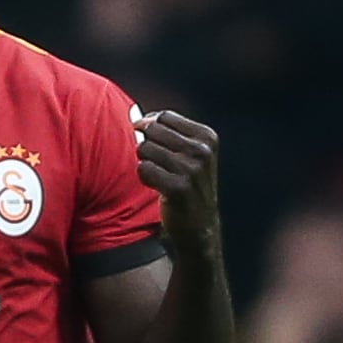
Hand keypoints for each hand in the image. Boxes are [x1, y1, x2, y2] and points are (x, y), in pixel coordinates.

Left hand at [136, 109, 221, 243]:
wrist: (199, 226)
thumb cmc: (189, 186)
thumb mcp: (191, 155)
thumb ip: (168, 133)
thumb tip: (135, 116)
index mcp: (207, 137)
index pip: (164, 117)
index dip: (149, 125)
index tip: (147, 138)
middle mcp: (202, 151)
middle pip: (153, 130)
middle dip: (146, 144)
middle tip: (153, 162)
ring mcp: (191, 169)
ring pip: (145, 149)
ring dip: (144, 162)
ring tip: (158, 175)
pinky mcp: (178, 188)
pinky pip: (143, 169)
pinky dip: (144, 177)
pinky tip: (156, 187)